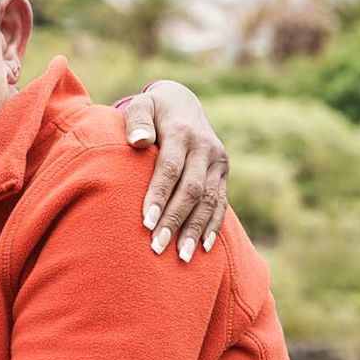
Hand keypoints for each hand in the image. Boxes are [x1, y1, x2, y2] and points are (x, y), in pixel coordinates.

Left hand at [122, 81, 229, 262]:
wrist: (183, 102)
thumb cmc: (152, 109)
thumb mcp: (141, 106)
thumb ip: (136, 120)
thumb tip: (138, 141)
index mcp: (182, 132)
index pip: (170, 169)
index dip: (159, 196)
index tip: (146, 222)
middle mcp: (205, 148)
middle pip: (191, 190)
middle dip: (175, 220)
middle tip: (157, 247)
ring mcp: (218, 161)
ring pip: (209, 201)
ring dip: (195, 230)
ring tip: (180, 257)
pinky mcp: (223, 172)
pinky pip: (221, 202)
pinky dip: (213, 225)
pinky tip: (202, 247)